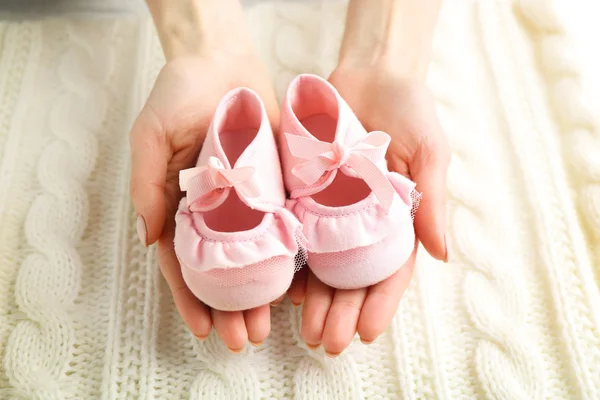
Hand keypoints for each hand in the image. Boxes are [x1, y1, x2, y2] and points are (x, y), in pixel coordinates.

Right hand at [129, 53, 279, 350]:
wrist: (222, 62)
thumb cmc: (178, 94)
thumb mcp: (150, 135)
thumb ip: (147, 184)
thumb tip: (150, 237)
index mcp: (180, 205)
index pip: (183, 263)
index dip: (190, 298)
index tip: (204, 329)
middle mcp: (215, 210)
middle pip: (223, 270)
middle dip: (232, 307)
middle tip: (244, 339)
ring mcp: (248, 201)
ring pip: (256, 258)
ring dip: (262, 293)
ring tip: (270, 325)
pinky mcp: (277, 186)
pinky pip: (284, 226)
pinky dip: (291, 256)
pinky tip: (299, 284)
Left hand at [288, 64, 449, 355]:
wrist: (371, 72)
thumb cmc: (410, 108)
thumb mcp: (429, 152)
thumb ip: (431, 201)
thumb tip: (442, 254)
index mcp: (397, 218)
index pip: (390, 271)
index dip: (380, 304)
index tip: (366, 332)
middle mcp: (363, 221)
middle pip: (351, 277)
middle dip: (341, 312)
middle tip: (327, 342)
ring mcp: (332, 209)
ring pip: (322, 264)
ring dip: (314, 299)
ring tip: (303, 330)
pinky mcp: (305, 192)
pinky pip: (297, 232)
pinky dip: (291, 261)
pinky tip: (282, 287)